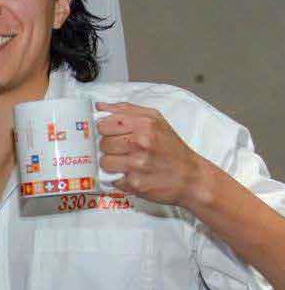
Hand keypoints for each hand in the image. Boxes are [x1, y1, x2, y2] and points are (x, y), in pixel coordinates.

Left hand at [95, 102, 210, 207]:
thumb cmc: (171, 147)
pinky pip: (112, 179)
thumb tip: (99, 106)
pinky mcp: (134, 183)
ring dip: (112, 163)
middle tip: (124, 150)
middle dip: (109, 147)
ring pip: (104, 162)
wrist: (190, 176)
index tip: (112, 133)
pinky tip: (133, 174)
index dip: (105, 130)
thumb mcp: (155, 120)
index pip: (104, 124)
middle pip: (103, 143)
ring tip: (127, 162)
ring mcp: (137, 164)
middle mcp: (141, 143)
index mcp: (145, 125)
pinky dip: (119, 178)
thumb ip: (126, 110)